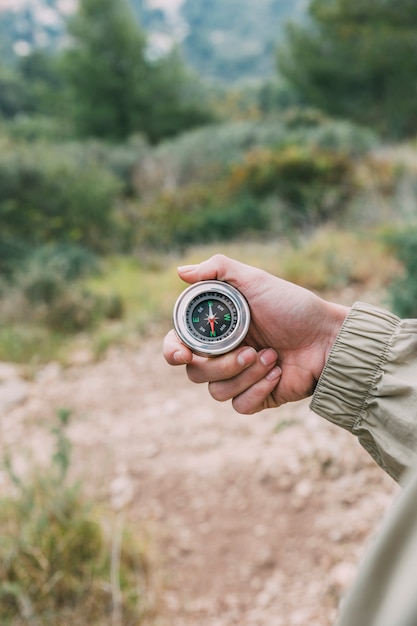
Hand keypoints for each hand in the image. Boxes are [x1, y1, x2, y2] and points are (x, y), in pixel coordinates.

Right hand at [163, 254, 348, 413]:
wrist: (327, 337)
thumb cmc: (292, 306)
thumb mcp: (255, 280)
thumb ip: (217, 269)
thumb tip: (180, 273)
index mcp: (217, 329)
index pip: (179, 344)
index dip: (173, 352)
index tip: (183, 354)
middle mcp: (224, 354)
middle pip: (196, 372)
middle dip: (221, 364)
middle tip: (249, 350)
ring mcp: (240, 377)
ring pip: (216, 391)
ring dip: (245, 374)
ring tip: (272, 356)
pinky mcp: (257, 397)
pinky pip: (239, 405)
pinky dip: (257, 390)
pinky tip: (278, 372)